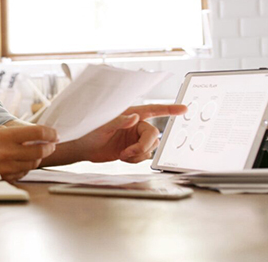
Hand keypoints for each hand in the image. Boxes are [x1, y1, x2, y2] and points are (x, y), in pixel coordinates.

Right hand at [0, 124, 58, 181]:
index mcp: (5, 136)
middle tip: (52, 144)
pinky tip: (23, 163)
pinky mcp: (4, 178)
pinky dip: (26, 168)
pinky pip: (23, 174)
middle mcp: (8, 152)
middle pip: (40, 151)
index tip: (55, 134)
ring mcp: (6, 167)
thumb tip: (35, 134)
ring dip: (39, 158)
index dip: (50, 133)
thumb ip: (14, 133)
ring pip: (33, 164)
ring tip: (38, 153)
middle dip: (50, 147)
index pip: (37, 133)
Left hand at [63, 104, 187, 163]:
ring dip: (139, 154)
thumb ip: (119, 121)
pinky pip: (145, 156)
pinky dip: (136, 159)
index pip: (152, 110)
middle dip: (143, 146)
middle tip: (127, 153)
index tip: (184, 109)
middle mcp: (135, 125)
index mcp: (130, 114)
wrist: (83, 148)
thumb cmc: (88, 132)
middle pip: (154, 134)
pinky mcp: (134, 149)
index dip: (169, 109)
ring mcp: (135, 138)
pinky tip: (123, 157)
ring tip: (122, 155)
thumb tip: (134, 118)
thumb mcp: (101, 126)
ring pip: (151, 147)